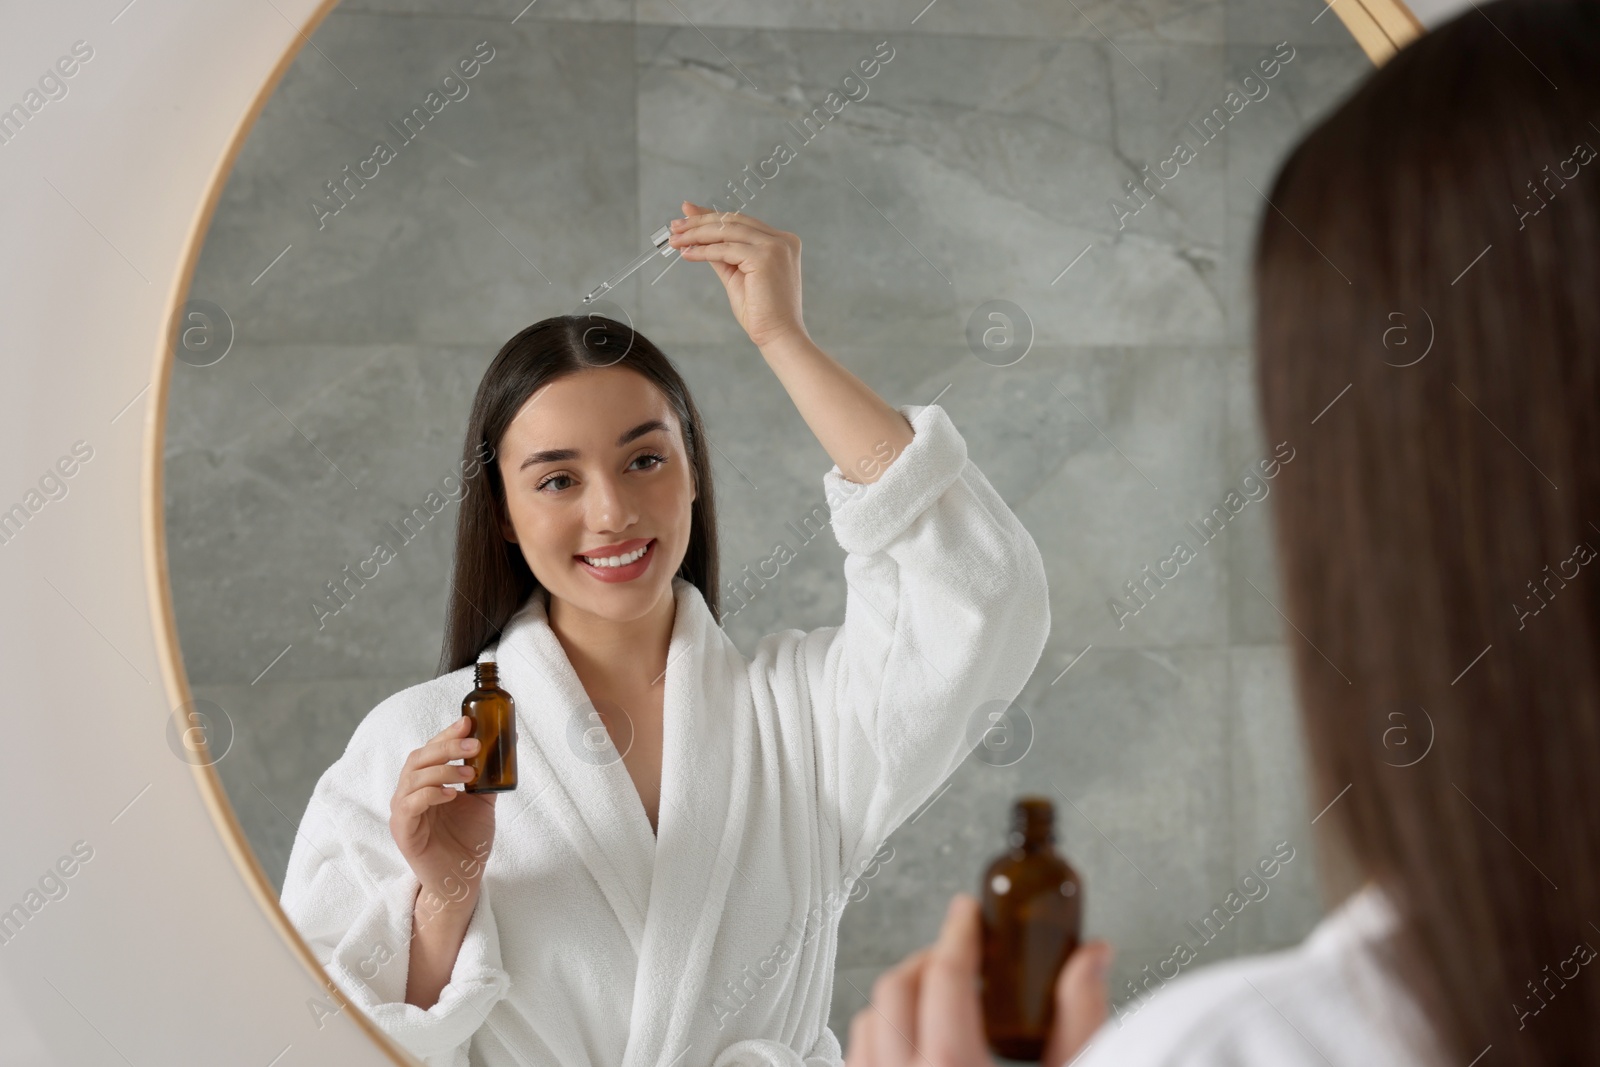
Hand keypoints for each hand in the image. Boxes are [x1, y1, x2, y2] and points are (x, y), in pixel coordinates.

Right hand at [389, 716, 497, 919]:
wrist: (462, 879)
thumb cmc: (467, 841)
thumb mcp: (481, 803)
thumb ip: (487, 778)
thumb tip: (506, 747)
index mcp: (427, 783)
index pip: (431, 750)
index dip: (447, 734)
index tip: (468, 721)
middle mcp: (410, 793)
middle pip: (419, 758)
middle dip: (447, 747)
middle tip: (473, 744)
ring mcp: (403, 811)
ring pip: (413, 778)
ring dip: (443, 770)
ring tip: (470, 773)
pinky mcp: (403, 831)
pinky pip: (409, 805)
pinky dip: (430, 794)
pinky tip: (451, 795)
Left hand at [667, 200, 807, 349]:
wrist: (777, 335)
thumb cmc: (760, 311)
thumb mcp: (736, 275)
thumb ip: (720, 253)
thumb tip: (697, 236)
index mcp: (781, 241)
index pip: (740, 221)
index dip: (711, 216)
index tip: (687, 215)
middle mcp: (782, 240)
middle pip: (733, 221)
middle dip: (700, 222)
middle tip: (675, 226)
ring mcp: (776, 246)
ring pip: (727, 231)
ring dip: (697, 234)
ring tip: (676, 240)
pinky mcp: (766, 257)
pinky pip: (726, 249)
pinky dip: (703, 251)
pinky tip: (687, 254)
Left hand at [844, 894, 1113, 1066]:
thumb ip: (1079, 1018)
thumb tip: (1092, 956)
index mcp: (952, 1066)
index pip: (945, 975)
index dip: (957, 932)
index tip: (966, 910)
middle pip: (895, 991)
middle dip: (929, 961)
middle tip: (960, 953)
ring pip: (866, 1023)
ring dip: (900, 999)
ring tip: (937, 997)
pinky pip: (857, 1058)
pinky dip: (880, 1037)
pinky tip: (912, 1041)